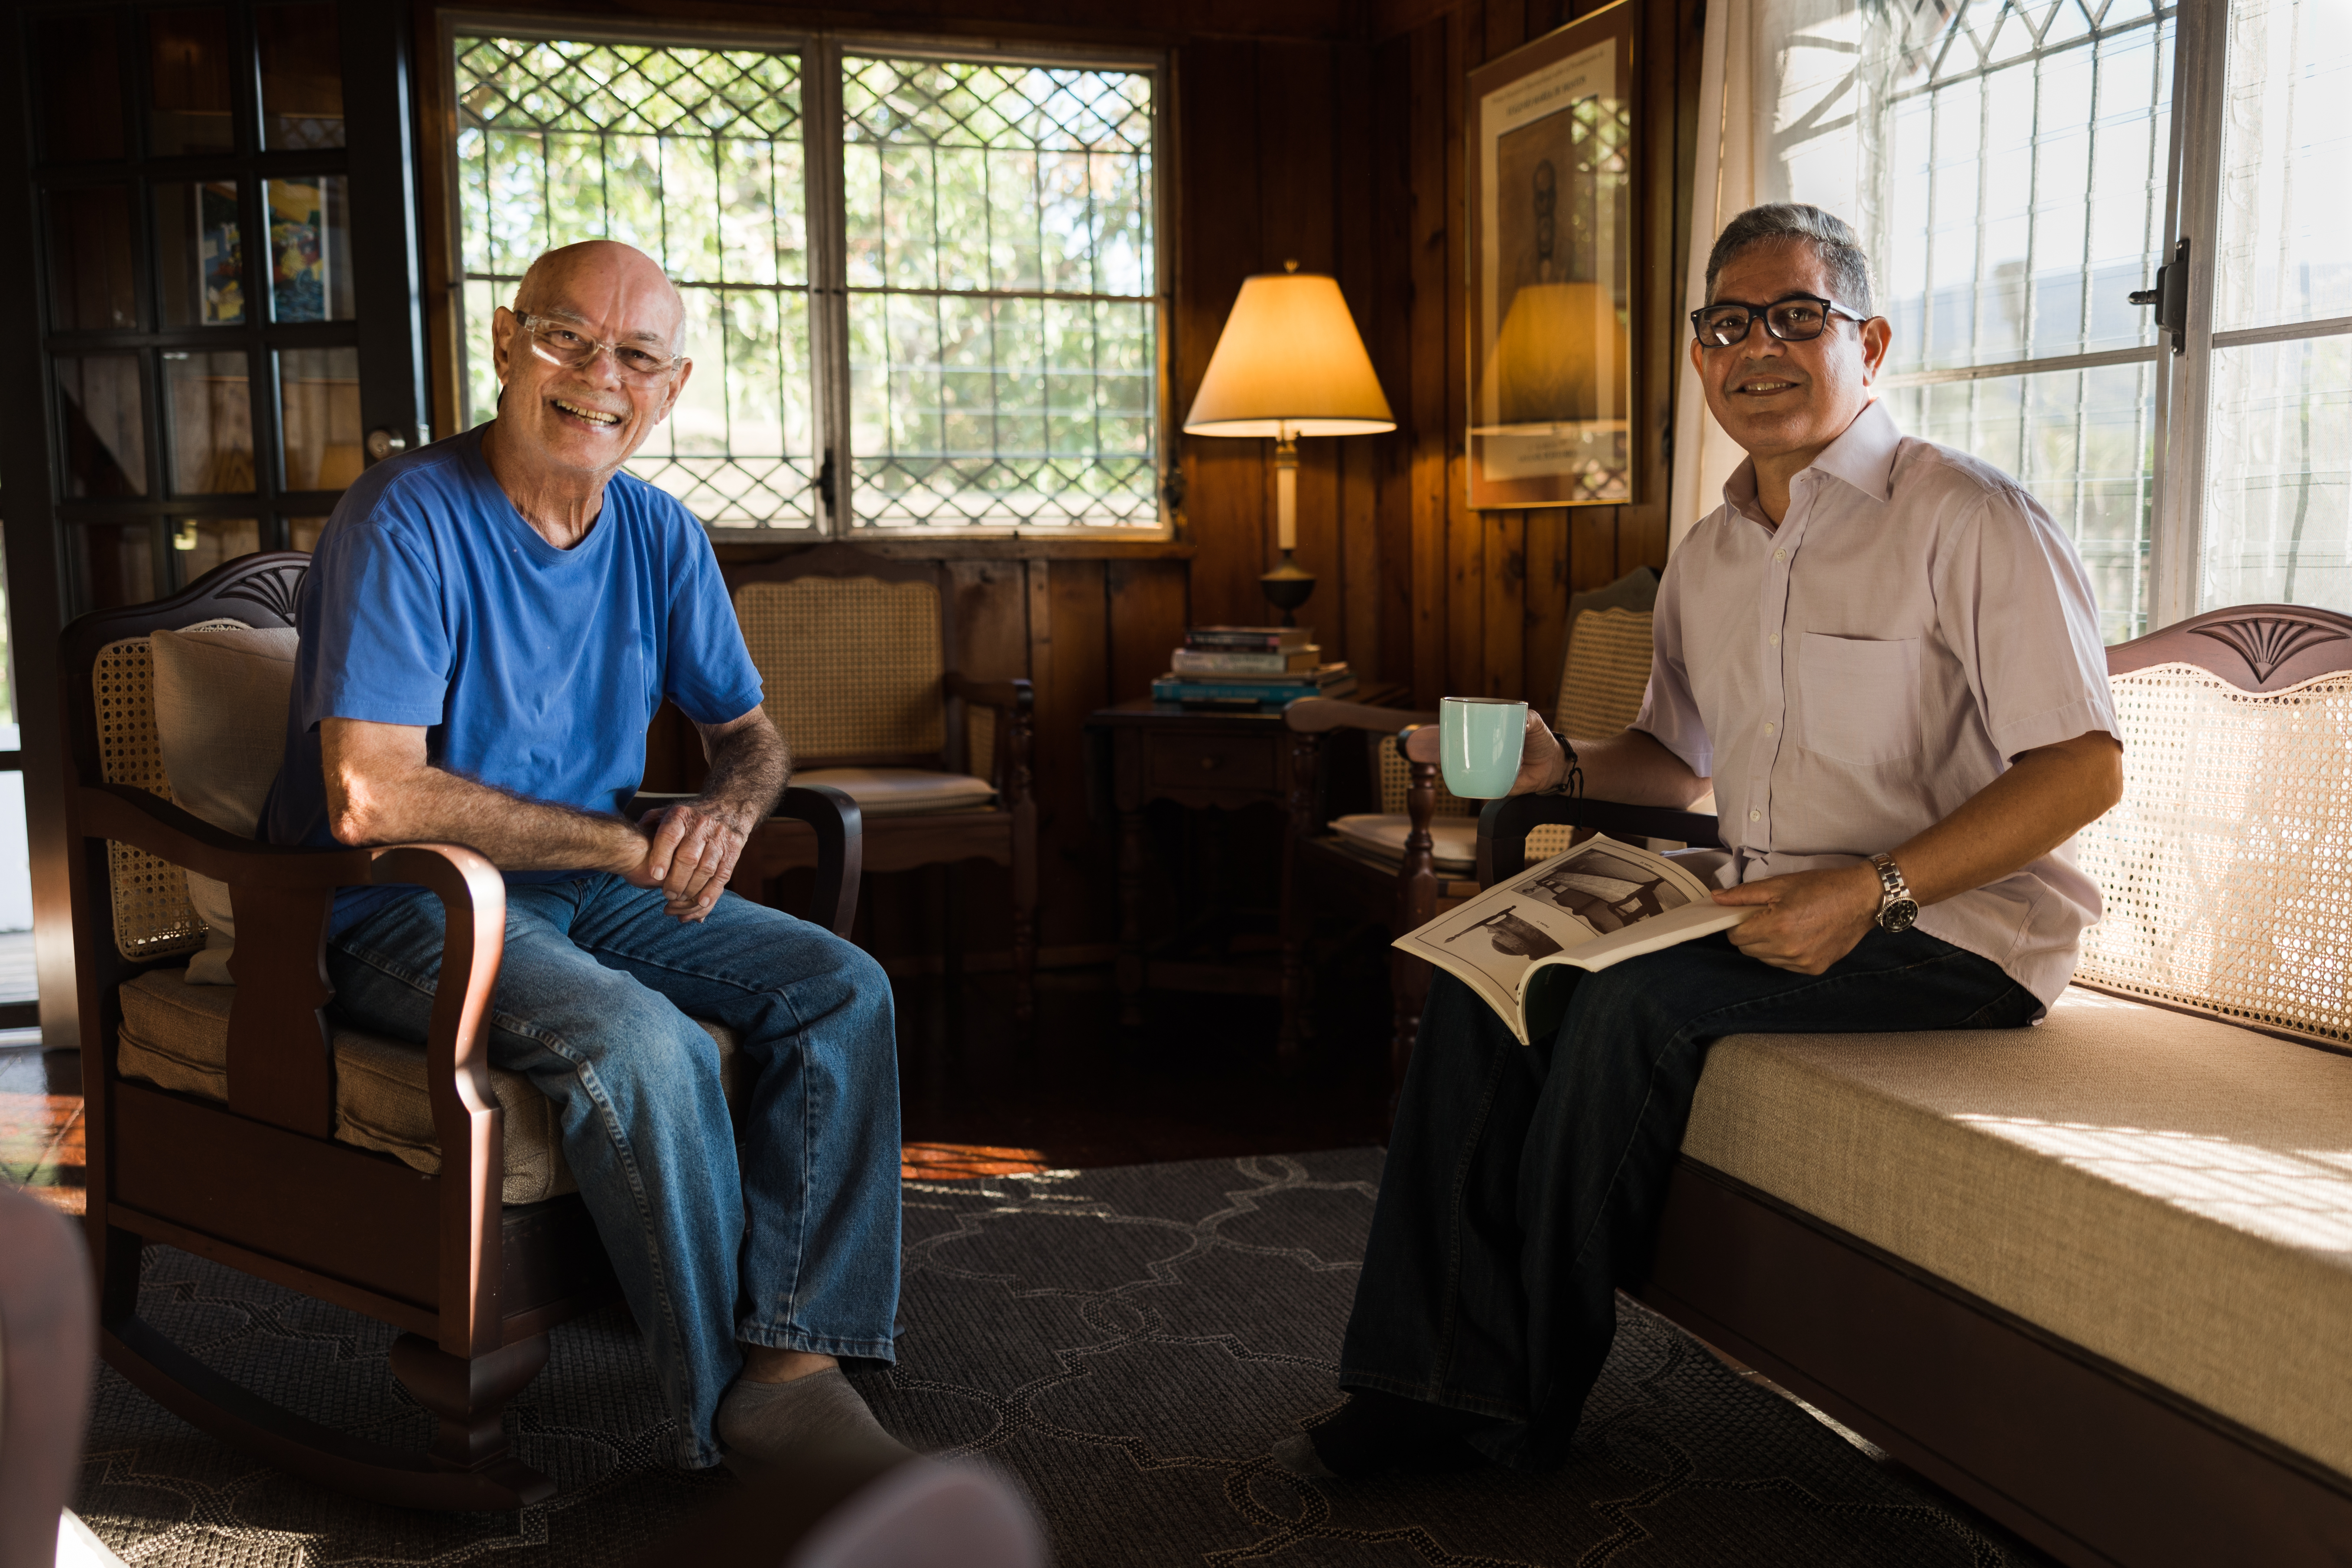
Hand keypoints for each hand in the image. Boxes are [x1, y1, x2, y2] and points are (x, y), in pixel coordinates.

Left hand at [626, 799, 755, 922]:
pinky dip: (712, 891)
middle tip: (668, 895)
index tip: (655, 876)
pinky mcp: (733, 849)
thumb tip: (632, 841)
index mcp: (680, 815)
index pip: (669, 835)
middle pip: (688, 857)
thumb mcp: (668, 812)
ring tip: (681, 899)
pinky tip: (701, 902)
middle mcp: (701, 824)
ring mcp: (719, 837)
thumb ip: (649, 825)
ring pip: (706, 868)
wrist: (728, 806)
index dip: (661, 856)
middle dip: (676, 881)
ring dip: (692, 889)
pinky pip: (723, 874)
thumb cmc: (690, 817)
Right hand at [1402, 710, 1567, 793]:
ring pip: (1469, 770)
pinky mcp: (1496, 785)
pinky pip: (1481, 787)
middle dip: (1452, 748)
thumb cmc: (1542, 741)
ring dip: (1458, 766)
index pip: (1472, 733)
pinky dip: (1471, 785)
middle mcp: (1488, 754)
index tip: (1448, 726)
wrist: (1554, 766)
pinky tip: (1465, 780)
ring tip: (1452, 759)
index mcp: (1492, 737)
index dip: (1458, 730)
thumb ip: (1530, 718)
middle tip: (1448, 742)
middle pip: (1465, 752)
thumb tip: (1523, 721)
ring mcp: (1491, 770)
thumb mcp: (1536, 724)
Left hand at [1711, 864, 1881, 973]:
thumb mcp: (1780, 884)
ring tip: (1784, 924)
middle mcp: (1788, 949)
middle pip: (1747, 949)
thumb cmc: (1822, 887)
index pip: (1736, 936)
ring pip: (1765, 959)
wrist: (1861, 899)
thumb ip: (1744, 895)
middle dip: (1749, 933)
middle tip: (1766, 916)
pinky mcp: (1813, 968)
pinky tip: (1797, 935)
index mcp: (1777, 926)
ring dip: (1766, 944)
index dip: (1736, 924)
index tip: (1745, 914)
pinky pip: (1784, 965)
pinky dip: (1783, 953)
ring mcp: (1802, 962)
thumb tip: (1716, 899)